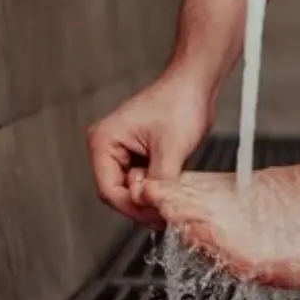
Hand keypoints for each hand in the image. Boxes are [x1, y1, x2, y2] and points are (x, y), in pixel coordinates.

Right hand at [87, 71, 214, 223]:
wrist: (195, 83)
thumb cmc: (180, 102)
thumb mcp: (171, 148)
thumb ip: (159, 182)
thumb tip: (156, 207)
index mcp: (104, 141)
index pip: (109, 190)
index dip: (133, 207)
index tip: (155, 216)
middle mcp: (107, 146)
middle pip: (118, 192)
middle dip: (142, 204)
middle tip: (165, 214)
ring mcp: (122, 150)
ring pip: (131, 189)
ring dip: (151, 197)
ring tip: (172, 200)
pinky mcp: (137, 153)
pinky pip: (143, 180)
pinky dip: (156, 188)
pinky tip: (172, 189)